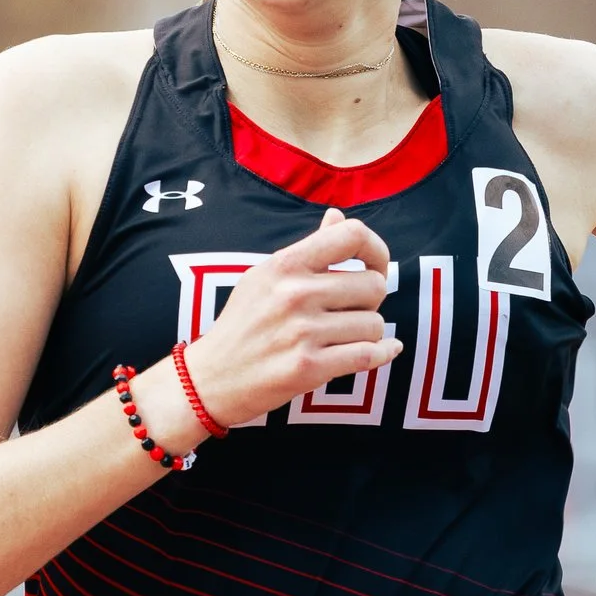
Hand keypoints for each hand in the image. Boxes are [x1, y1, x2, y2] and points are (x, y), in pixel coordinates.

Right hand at [176, 208, 402, 427]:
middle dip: (371, 301)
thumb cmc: (243, 324)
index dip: (376, 249)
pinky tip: (385, 350)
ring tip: (344, 336)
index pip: (352, 235)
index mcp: (285, 265)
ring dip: (368, 332)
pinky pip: (368, 355)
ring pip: (374, 324)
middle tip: (350, 311)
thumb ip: (308, 249)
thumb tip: (338, 216)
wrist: (210, 379)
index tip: (373, 266)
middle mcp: (294, 294)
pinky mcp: (308, 368)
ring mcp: (301, 332)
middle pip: (373, 285)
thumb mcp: (265, 277)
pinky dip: (383, 353)